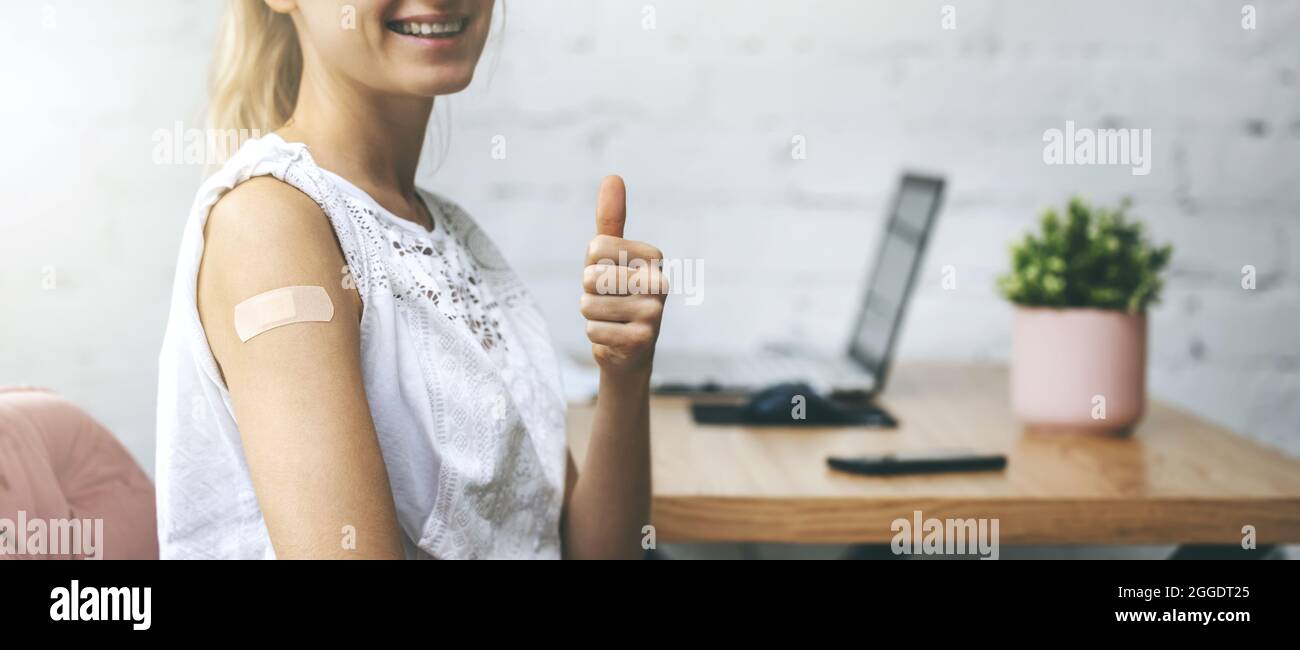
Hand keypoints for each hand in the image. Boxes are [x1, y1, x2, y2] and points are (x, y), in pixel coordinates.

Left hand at [581, 175, 666, 376]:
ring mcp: (655, 313)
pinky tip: (613, 336)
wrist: (629, 350)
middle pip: (591, 276)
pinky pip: (593, 330)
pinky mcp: (643, 340)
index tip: (608, 274)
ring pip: (589, 305)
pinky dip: (595, 335)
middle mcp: (660, 283)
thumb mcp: (610, 256)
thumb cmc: (616, 295)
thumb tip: (613, 176)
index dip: (590, 263)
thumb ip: (611, 220)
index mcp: (654, 257)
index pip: (596, 246)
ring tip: (610, 318)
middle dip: (588, 292)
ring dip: (590, 315)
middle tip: (607, 301)